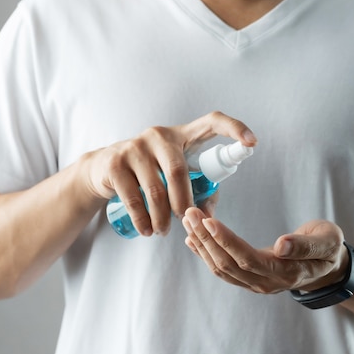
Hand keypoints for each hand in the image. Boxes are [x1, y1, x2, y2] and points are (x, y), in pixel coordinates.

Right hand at [84, 111, 256, 236]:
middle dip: (184, 202)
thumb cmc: (149, 172)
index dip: (233, 128)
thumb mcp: (173, 175)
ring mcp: (134, 147)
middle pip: (178, 171)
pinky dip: (143, 220)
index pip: (211, 122)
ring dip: (162, 217)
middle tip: (185, 220)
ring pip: (155, 189)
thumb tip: (208, 216)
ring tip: (163, 231)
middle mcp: (158, 135)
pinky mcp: (114, 163)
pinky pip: (133, 198)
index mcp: (181, 135)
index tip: (252, 142)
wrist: (102, 168)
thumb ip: (195, 191)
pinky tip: (147, 230)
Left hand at [182, 207, 348, 293]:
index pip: (247, 259)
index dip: (226, 241)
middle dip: (206, 238)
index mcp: (286, 273)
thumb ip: (306, 245)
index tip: (208, 221)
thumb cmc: (328, 248)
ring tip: (189, 221)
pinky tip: (193, 239)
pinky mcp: (249, 279)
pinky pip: (222, 269)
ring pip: (221, 268)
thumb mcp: (327, 241)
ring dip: (202, 244)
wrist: (328, 266)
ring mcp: (256, 283)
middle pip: (228, 264)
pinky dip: (205, 253)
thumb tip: (282, 245)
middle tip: (190, 213)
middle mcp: (266, 283)